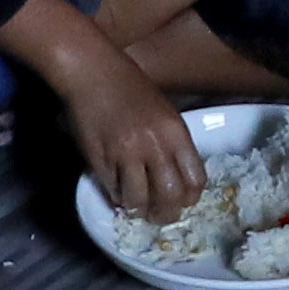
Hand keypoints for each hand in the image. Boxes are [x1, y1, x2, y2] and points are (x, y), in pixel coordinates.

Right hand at [53, 43, 213, 222]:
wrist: (93, 73)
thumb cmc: (131, 88)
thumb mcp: (165, 112)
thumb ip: (173, 145)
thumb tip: (177, 178)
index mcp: (176, 133)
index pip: (195, 180)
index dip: (190, 197)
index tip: (183, 200)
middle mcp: (155, 146)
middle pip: (170, 197)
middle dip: (167, 214)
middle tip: (161, 216)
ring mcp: (126, 155)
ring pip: (139, 200)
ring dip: (139, 208)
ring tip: (137, 207)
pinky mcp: (100, 160)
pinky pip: (113, 190)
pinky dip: (117, 197)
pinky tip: (118, 192)